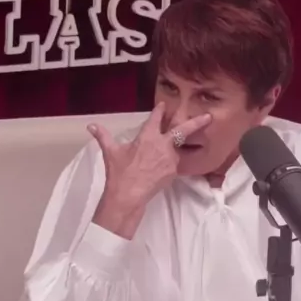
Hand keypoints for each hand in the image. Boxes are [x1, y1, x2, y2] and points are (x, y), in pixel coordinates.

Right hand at [88, 103, 211, 237]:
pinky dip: (167, 164)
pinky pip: (172, 164)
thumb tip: (91, 126)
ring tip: (156, 159)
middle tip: (209, 117)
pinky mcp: (173, 172)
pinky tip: (156, 170)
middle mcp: (163, 145)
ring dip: (171, 150)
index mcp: (148, 137)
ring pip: (175, 150)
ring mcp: (170, 159)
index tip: (163, 104)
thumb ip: (102, 136)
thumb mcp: (110, 152)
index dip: (159, 110)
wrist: (128, 196)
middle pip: (183, 130)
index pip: (155, 119)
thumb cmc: (119, 173)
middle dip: (197, 123)